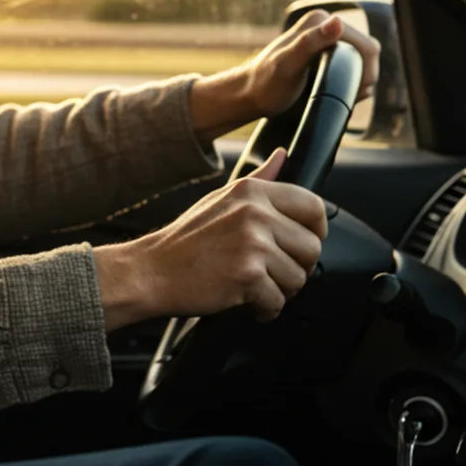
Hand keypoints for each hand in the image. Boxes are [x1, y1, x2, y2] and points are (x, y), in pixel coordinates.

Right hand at [93, 148, 325, 329]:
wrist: (150, 271)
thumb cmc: (185, 240)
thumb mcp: (220, 199)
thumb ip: (259, 179)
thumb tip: (283, 155)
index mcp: (252, 191)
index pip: (313, 206)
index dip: (315, 231)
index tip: (301, 244)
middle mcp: (255, 213)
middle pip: (312, 248)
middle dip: (295, 267)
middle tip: (269, 273)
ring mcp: (252, 243)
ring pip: (299, 278)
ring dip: (280, 291)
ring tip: (252, 285)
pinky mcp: (248, 275)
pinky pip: (278, 301)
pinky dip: (264, 310)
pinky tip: (246, 301)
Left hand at [189, 10, 381, 141]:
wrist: (249, 94)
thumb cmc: (266, 84)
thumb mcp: (288, 65)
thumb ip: (311, 42)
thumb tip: (337, 21)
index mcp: (319, 21)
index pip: (365, 45)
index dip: (367, 71)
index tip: (354, 92)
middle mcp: (324, 24)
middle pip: (367, 52)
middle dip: (364, 76)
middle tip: (347, 97)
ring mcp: (326, 38)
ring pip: (363, 60)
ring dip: (360, 81)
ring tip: (341, 96)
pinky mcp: (327, 51)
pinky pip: (354, 64)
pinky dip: (353, 80)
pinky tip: (339, 92)